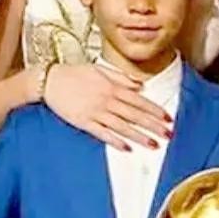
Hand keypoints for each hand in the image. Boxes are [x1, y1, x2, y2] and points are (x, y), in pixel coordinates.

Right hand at [43, 63, 173, 149]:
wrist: (49, 80)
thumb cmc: (75, 73)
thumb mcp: (100, 69)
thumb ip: (122, 78)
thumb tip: (140, 86)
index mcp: (112, 87)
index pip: (139, 100)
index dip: (155, 110)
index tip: (167, 118)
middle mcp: (107, 100)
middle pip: (134, 115)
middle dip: (153, 126)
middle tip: (168, 134)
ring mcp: (95, 112)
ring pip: (122, 126)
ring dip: (139, 137)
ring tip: (154, 145)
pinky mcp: (84, 122)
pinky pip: (102, 134)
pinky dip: (115, 141)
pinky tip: (127, 148)